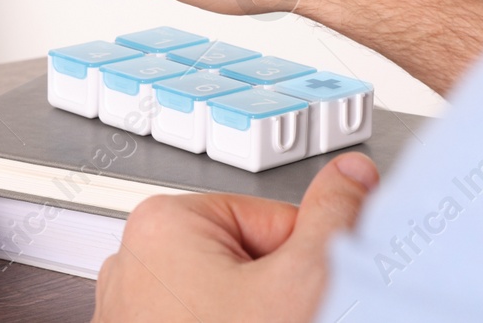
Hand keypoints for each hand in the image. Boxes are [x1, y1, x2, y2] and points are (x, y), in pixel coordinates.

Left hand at [94, 153, 378, 322]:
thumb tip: (351, 175)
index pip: (271, 221)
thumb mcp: (305, 281)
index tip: (310, 293)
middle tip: (287, 321)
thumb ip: (334, 218)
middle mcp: (132, 265)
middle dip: (276, 299)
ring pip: (227, 306)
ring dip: (258, 321)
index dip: (305, 263)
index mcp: (162, 224)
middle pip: (246, 264)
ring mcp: (131, 316)